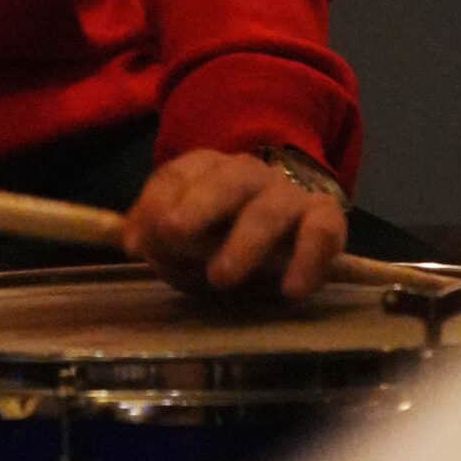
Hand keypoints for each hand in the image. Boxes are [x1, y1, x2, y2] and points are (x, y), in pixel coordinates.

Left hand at [123, 148, 344, 299]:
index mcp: (208, 171)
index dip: (154, 203)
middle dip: (198, 205)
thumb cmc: (224, 238)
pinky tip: (290, 289)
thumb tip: (134, 243)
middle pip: (226, 180)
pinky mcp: (325, 220)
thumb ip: (158, 241)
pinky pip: (322, 232)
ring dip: (244, 241)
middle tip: (173, 234)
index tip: (136, 243)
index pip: (178, 174)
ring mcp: (289, 195)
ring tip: (219, 277)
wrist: (293, 231)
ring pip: (270, 207)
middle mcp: (249, 175)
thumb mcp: (184, 244)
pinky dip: (307, 259)